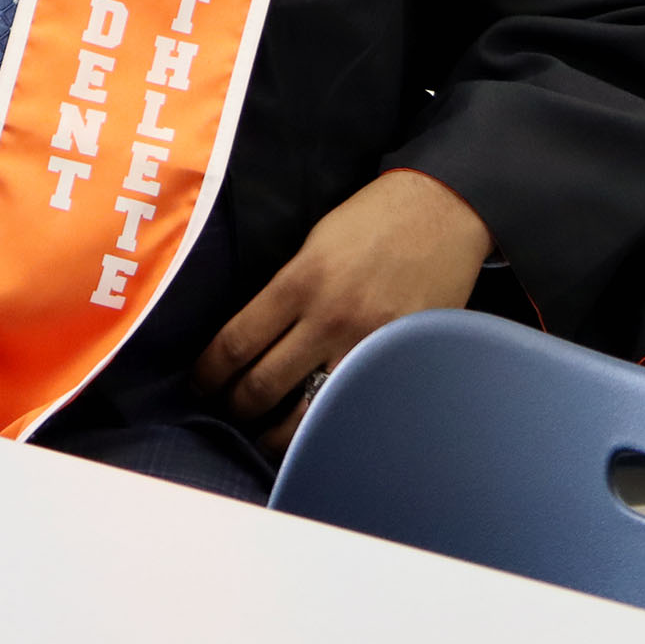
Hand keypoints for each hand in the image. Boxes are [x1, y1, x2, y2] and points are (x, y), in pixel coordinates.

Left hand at [194, 167, 493, 448]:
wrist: (442, 209)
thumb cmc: (373, 219)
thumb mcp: (314, 242)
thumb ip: (285, 290)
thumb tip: (251, 337)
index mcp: (300, 282)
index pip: (236, 345)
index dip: (209, 375)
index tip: (202, 385)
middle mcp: (329, 318)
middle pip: (262, 387)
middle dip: (236, 408)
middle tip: (231, 411)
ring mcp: (367, 343)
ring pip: (307, 414)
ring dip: (277, 433)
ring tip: (268, 434)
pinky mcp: (399, 357)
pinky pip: (355, 405)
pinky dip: (331, 422)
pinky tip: (319, 428)